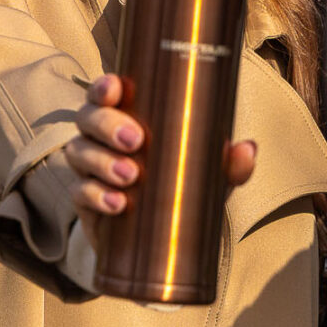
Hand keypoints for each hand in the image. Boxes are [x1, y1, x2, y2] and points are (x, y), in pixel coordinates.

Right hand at [62, 75, 256, 242]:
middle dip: (107, 125)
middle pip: (87, 118)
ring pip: (78, 153)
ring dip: (102, 162)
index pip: (105, 92)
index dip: (103, 86)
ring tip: (131, 177)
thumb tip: (247, 149)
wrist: (161, 239)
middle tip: (136, 140)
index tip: (114, 89)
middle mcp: (100, 137)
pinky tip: (117, 204)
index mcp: (127, 116)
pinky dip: (96, 196)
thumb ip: (228, 164)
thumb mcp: (208, 175)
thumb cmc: (181, 186)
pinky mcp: (84, 201)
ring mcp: (89, 168)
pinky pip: (79, 192)